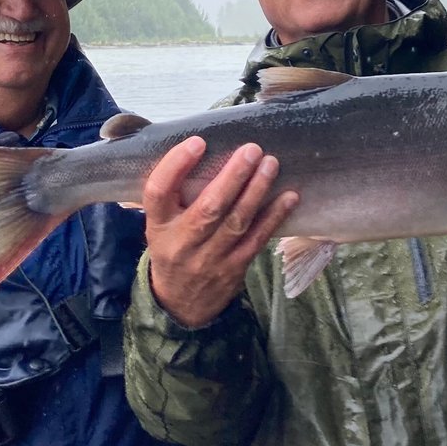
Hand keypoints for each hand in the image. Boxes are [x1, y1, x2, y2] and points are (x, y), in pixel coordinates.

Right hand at [144, 137, 298, 327]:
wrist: (179, 303)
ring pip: (236, 222)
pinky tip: (289, 197)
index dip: (175, 165)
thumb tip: (194, 146)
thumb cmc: (173, 248)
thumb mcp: (158, 224)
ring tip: (270, 164)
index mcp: (157, 225)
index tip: (198, 142)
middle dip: (233, 176)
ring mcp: (208, 259)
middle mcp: (181, 243)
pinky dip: (273, 217)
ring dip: (256, 191)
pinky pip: (256, 240)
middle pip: (208, 208)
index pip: (159, 192)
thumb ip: (170, 194)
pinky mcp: (234, 268)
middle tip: (251, 150)